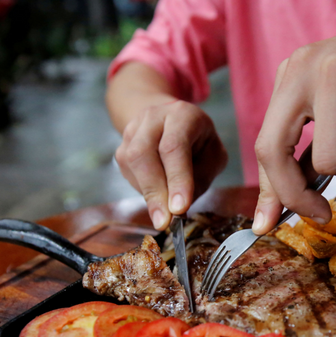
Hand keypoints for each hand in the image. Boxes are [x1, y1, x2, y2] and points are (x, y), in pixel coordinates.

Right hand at [115, 100, 227, 229]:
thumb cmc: (198, 142)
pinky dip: (143, 190)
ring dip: (147, 194)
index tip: (179, 208)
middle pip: (145, 154)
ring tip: (163, 215)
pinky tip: (158, 195)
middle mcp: (153, 117)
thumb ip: (200, 178)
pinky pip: (128, 173)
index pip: (175, 146)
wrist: (170, 121)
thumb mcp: (213, 156)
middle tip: (165, 221)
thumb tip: (179, 208)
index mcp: (182, 115)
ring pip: (132, 163)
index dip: (177, 179)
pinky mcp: (122, 147)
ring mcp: (133, 130)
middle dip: (156, 192)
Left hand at [251, 6, 335, 234]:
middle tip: (322, 215)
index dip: (270, 190)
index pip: (266, 143)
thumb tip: (286, 203)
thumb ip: (310, 148)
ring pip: (331, 159)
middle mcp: (306, 67)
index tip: (267, 225)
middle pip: (276, 151)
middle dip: (297, 195)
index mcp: (292, 73)